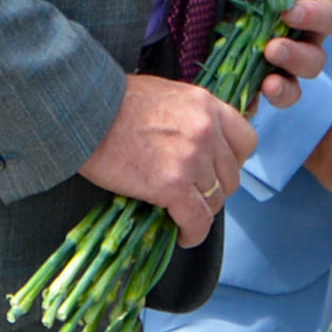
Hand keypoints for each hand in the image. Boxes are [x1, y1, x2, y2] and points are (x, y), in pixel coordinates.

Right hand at [84, 70, 258, 246]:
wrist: (85, 113)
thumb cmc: (116, 102)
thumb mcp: (168, 96)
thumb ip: (192, 117)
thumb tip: (201, 144)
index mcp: (208, 105)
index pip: (246, 141)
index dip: (233, 162)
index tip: (216, 171)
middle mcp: (208, 130)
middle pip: (232, 175)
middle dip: (215, 189)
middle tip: (194, 196)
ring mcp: (192, 158)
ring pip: (215, 200)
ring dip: (202, 211)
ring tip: (184, 215)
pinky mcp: (172, 185)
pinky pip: (197, 219)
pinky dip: (192, 233)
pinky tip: (183, 235)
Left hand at [231, 0, 331, 105]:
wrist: (206, 0)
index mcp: (308, 11)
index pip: (330, 16)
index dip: (316, 15)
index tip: (289, 11)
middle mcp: (301, 43)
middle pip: (318, 58)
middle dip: (298, 55)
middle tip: (273, 48)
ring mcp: (280, 69)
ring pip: (298, 85)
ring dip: (286, 84)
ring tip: (267, 81)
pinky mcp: (257, 85)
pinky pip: (268, 101)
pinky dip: (262, 102)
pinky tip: (251, 97)